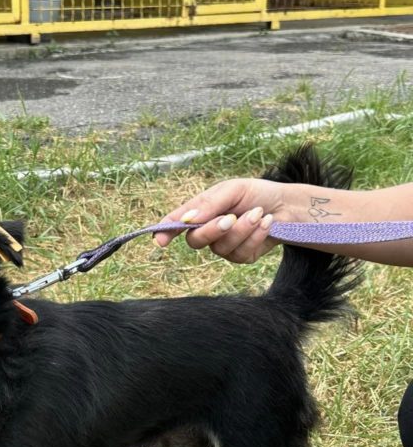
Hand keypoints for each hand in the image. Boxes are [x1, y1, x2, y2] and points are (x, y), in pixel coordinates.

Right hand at [153, 178, 287, 263]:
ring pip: (221, 248)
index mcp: (201, 211)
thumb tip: (188, 218)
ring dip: (242, 230)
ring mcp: (223, 246)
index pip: (177, 223)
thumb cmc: (257, 193)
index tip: (159, 241)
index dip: (165, 232)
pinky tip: (266, 223)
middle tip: (231, 218)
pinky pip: (240, 254)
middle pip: (195, 241)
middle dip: (213, 230)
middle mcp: (208, 231)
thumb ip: (210, 203)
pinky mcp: (241, 256)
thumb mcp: (233, 189)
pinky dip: (255, 236)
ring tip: (258, 213)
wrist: (287, 206)